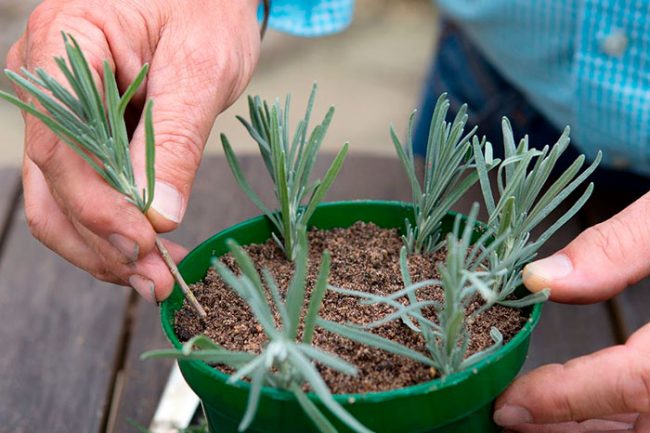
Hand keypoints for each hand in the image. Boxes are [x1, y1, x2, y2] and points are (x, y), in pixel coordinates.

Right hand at [8, 0, 260, 301]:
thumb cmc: (206, 7)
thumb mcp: (202, 67)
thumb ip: (176, 138)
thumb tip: (158, 215)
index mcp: (62, 45)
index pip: (63, 146)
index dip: (98, 207)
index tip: (144, 243)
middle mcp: (45, 84)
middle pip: (54, 184)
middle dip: (104, 241)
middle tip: (157, 281)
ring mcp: (59, 112)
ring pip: (61, 200)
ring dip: (105, 247)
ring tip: (156, 278)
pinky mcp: (84, 134)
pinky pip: (85, 191)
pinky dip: (114, 227)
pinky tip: (149, 250)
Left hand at [494, 192, 649, 431]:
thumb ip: (615, 248)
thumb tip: (538, 279)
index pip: (638, 381)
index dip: (568, 399)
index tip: (509, 405)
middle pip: (646, 422)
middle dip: (572, 426)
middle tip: (511, 418)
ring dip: (594, 430)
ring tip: (536, 419)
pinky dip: (624, 420)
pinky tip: (586, 413)